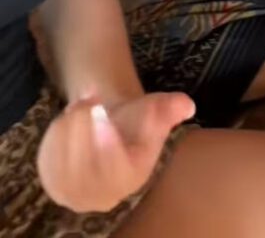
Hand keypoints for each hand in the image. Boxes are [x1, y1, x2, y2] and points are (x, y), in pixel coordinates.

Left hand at [37, 91, 194, 212]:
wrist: (109, 131)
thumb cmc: (134, 121)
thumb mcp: (155, 110)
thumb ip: (170, 108)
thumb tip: (187, 105)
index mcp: (133, 178)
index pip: (117, 170)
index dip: (107, 145)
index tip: (102, 115)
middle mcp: (104, 195)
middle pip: (85, 169)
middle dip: (83, 128)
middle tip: (89, 98)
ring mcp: (76, 194)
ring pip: (63, 164)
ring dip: (68, 127)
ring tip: (81, 103)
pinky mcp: (54, 185)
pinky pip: (48, 162)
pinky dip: (54, 136)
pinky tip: (67, 117)